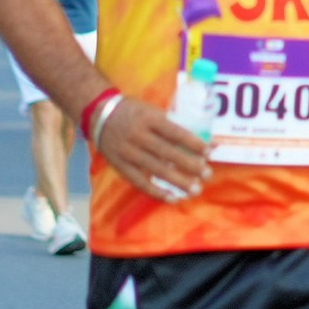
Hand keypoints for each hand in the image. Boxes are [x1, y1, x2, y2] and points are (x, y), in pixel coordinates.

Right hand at [93, 94, 211, 202]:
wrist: (100, 114)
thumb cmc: (133, 112)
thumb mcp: (152, 111)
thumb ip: (174, 125)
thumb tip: (203, 140)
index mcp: (149, 119)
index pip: (175, 133)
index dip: (193, 143)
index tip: (209, 153)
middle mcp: (138, 135)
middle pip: (168, 153)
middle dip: (190, 165)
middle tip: (207, 175)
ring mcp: (128, 152)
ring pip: (156, 169)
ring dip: (178, 181)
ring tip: (195, 189)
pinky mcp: (120, 165)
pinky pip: (140, 182)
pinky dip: (156, 191)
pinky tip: (172, 198)